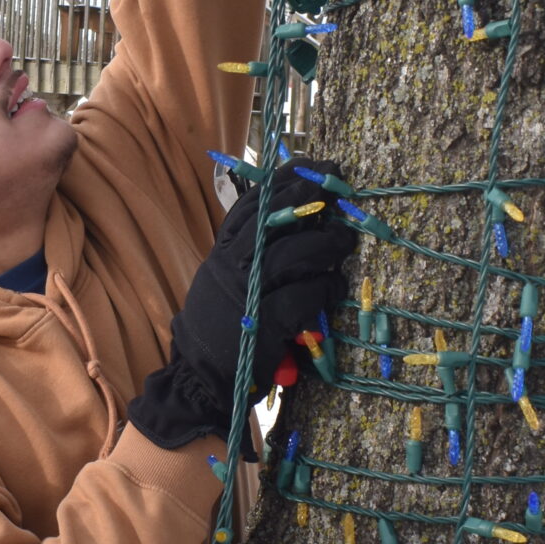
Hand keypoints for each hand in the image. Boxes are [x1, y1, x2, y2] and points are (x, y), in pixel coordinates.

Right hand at [127, 164, 356, 448]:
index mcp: (221, 254)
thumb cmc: (221, 327)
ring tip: (346, 241)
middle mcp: (230, 267)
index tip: (311, 166)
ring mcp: (246, 293)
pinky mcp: (265, 323)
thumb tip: (295, 224)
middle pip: (273, 219)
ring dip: (327, 244)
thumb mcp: (224, 281)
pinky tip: (335, 287)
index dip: (283, 182)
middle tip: (338, 188)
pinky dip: (325, 288)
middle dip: (308, 198)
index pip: (251, 205)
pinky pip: (303, 296)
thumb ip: (249, 255)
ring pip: (292, 253)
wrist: (198, 376)